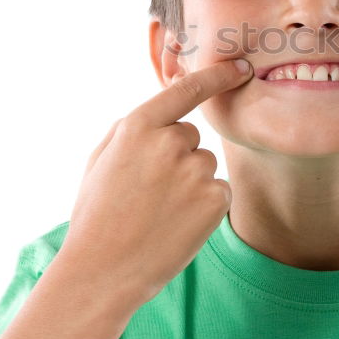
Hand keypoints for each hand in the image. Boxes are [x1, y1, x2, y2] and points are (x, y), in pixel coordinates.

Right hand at [60, 58, 252, 304]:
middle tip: (150, 192)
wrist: (104, 271)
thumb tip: (163, 107)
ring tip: (160, 211)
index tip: (240, 68)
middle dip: (177, 156)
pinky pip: (219, 190)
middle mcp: (169, 141)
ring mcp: (195, 170)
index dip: (218, 75)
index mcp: (138, 127)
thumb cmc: (98, 215)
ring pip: (205, 164)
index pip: (187, 89)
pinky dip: (204, 206)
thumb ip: (132, 128)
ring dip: (191, 183)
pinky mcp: (215, 199)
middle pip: (191, 136)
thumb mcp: (100, 160)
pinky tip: (178, 224)